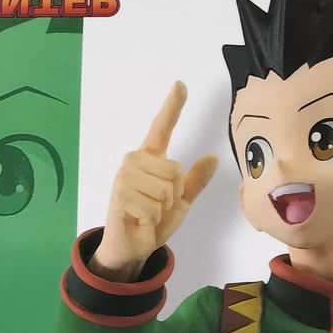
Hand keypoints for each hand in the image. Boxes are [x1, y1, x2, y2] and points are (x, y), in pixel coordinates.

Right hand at [91, 82, 218, 281]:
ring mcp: (124, 176)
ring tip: (147, 214)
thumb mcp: (181, 202)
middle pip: (174, 170)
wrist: (132, 247)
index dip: (173, 105)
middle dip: (173, 196)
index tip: (181, 84)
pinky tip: (139, 220)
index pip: (162, 126)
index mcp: (151, 158)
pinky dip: (151, 220)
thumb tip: (213, 157)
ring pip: (164, 190)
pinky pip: (152, 206)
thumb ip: (195, 181)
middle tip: (157, 207)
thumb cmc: (154, 221)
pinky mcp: (119, 195)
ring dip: (162, 209)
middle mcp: (135, 161)